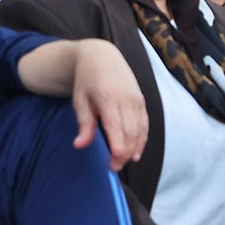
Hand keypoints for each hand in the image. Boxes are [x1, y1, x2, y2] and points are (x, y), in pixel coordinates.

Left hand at [69, 39, 148, 169]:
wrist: (101, 56)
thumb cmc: (86, 80)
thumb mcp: (79, 100)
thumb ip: (83, 124)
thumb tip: (79, 145)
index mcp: (108, 98)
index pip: (118, 129)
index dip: (118, 150)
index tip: (112, 165)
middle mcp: (126, 99)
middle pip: (130, 133)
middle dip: (124, 154)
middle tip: (114, 167)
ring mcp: (136, 99)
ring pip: (140, 130)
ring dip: (134, 149)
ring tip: (123, 162)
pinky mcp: (141, 100)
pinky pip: (145, 124)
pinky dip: (142, 140)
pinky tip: (136, 153)